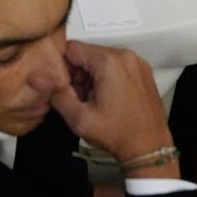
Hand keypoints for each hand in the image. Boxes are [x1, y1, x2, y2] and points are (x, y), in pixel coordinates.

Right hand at [49, 41, 175, 178]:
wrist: (149, 147)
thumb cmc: (118, 134)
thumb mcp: (78, 118)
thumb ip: (57, 94)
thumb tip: (48, 81)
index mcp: (109, 62)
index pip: (72, 48)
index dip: (63, 67)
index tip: (65, 87)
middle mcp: (125, 56)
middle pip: (88, 52)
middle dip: (78, 73)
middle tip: (80, 98)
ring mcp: (137, 63)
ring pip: (101, 58)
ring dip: (92, 76)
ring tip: (95, 101)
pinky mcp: (143, 71)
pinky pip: (116, 65)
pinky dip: (107, 77)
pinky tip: (107, 99)